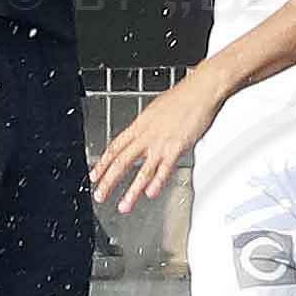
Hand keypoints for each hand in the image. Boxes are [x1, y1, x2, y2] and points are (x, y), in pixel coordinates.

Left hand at [89, 70, 228, 208]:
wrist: (200, 89)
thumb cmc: (183, 97)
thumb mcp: (156, 109)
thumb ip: (147, 125)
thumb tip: (141, 133)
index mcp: (140, 125)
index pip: (115, 147)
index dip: (102, 163)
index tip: (94, 175)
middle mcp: (147, 135)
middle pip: (122, 162)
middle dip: (109, 181)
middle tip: (100, 196)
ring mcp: (161, 142)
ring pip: (142, 171)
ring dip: (132, 191)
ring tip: (124, 205)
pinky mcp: (177, 146)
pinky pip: (164, 168)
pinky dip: (157, 182)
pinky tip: (151, 193)